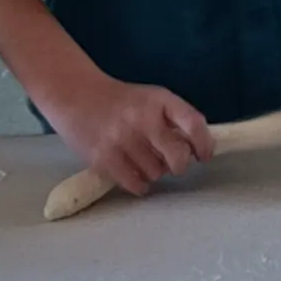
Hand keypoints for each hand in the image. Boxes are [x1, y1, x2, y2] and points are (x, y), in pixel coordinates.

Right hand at [46, 72, 210, 198]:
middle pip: (178, 157)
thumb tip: (196, 149)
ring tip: (144, 161)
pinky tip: (135, 176)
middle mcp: (143, 119)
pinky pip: (135, 183)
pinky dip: (140, 185)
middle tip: (171, 162)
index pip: (193, 123)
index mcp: (159, 100)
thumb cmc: (120, 101)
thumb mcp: (151, 98)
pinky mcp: (104, 158)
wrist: (76, 95)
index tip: (203, 156)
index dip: (204, 144)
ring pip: (156, 173)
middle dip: (179, 164)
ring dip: (155, 172)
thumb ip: (174, 118)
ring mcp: (123, 139)